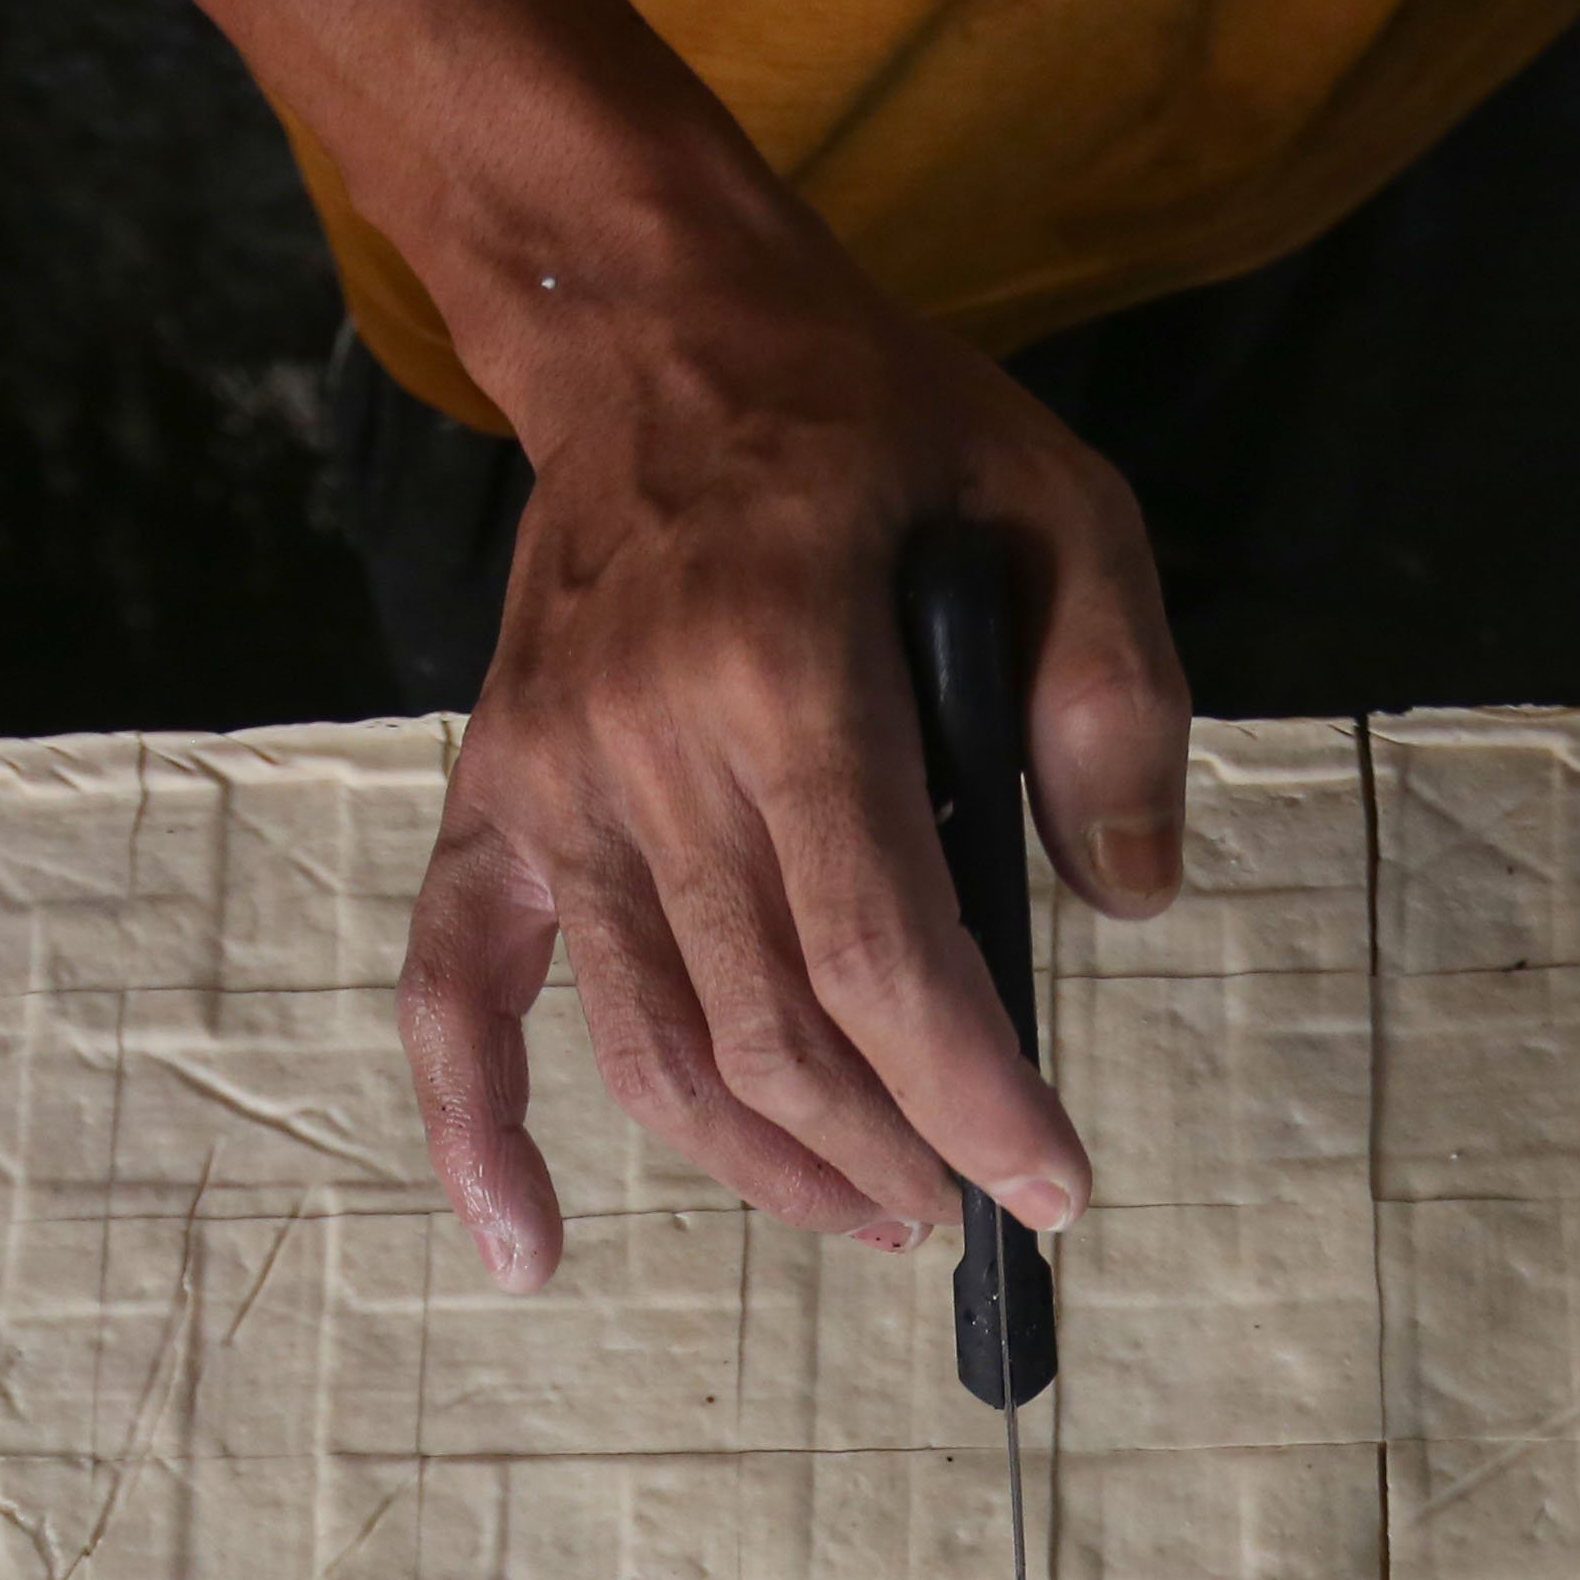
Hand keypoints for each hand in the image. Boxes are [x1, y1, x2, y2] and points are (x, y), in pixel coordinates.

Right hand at [401, 250, 1192, 1289]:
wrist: (658, 333)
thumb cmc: (870, 422)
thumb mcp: (1053, 497)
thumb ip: (1112, 693)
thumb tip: (1127, 900)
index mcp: (782, 670)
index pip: (878, 953)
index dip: (970, 1097)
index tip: (1050, 1185)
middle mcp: (646, 745)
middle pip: (770, 1030)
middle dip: (890, 1151)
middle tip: (975, 1201)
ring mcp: (552, 784)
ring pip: (654, 1046)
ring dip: (767, 1167)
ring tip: (873, 1207)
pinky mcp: (495, 803)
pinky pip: (452, 992)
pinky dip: (478, 1133)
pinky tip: (531, 1246)